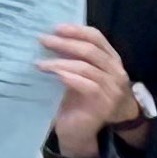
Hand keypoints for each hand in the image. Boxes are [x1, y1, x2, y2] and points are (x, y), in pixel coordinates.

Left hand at [38, 24, 137, 157]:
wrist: (83, 130)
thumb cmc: (78, 99)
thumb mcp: (77, 74)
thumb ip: (71, 57)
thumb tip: (49, 36)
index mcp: (110, 60)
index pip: (97, 37)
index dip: (77, 30)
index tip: (56, 28)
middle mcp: (116, 72)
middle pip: (90, 50)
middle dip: (65, 43)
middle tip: (43, 40)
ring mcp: (112, 88)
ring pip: (86, 67)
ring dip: (60, 62)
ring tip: (40, 62)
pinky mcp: (104, 103)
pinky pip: (87, 85)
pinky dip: (69, 77)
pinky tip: (55, 74)